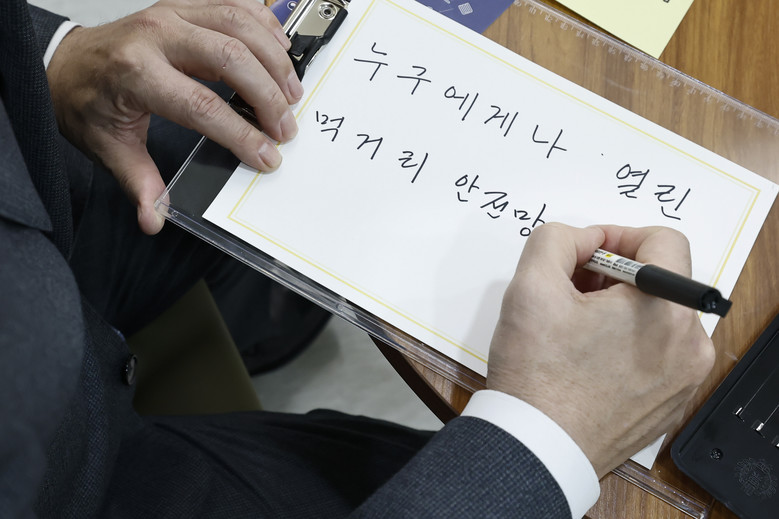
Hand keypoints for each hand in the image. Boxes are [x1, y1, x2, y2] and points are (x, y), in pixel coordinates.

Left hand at [46, 0, 302, 234]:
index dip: (241, 134)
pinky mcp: (186, 7)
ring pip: (240, 24)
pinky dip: (265, 27)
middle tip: (285, 128)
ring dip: (274, 61)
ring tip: (292, 93)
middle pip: (231, 57)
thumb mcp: (108, 147)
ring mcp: (174, 14)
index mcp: (136, 72)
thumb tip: (154, 218)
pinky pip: (235, 5)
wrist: (68, 63)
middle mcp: (157, 35)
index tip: (266, 155)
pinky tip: (279, 51)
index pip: (202, 104)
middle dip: (268, 97)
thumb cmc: (88, 100)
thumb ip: (139, 183)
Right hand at [487, 223, 714, 477]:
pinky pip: (657, 352)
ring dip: (619, 308)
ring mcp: (684, 378)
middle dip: (612, 275)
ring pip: (657, 316)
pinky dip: (627, 342)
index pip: (663, 240)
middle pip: (660, 280)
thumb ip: (556, 240)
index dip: (618, 235)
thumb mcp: (531, 286)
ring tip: (575, 328)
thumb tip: (581, 240)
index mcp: (665, 309)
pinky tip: (588, 357)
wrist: (539, 447)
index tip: (586, 254)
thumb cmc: (538, 376)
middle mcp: (689, 344)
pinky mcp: (672, 401)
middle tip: (570, 290)